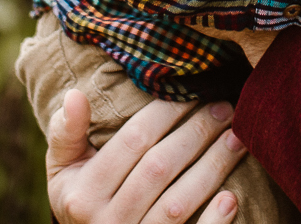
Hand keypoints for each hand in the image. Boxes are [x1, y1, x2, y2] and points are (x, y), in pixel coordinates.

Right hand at [45, 87, 247, 223]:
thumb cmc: (81, 194)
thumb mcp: (63, 168)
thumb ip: (66, 131)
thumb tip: (75, 95)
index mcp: (83, 194)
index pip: (132, 142)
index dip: (165, 112)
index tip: (192, 90)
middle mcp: (107, 222)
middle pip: (159, 169)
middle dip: (196, 133)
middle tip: (224, 108)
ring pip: (178, 203)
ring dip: (213, 168)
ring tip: (236, 138)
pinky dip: (213, 222)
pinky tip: (230, 198)